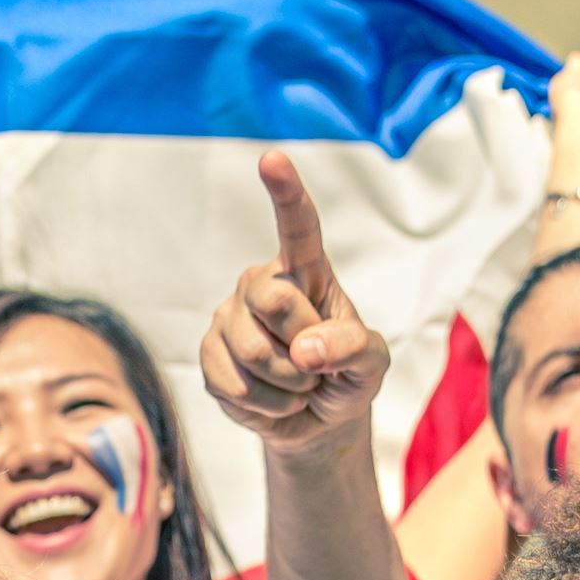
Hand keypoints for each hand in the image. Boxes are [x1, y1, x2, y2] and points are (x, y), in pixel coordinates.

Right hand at [202, 152, 389, 456]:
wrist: (317, 421)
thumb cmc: (346, 376)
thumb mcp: (371, 363)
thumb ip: (352, 349)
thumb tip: (305, 349)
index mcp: (305, 272)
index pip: (297, 227)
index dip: (285, 193)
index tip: (273, 158)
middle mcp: (260, 284)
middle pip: (273, 300)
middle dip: (304, 347)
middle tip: (316, 367)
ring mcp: (228, 319)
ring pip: (253, 353)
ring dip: (289, 386)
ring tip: (298, 386)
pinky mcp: (208, 356)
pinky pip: (236, 385)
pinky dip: (267, 406)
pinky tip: (274, 400)